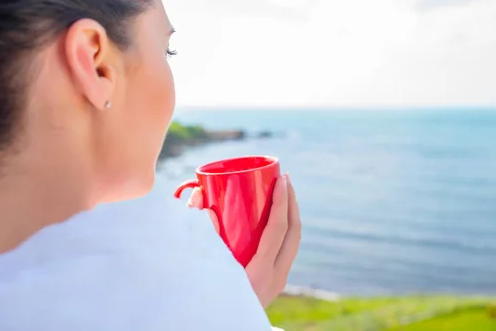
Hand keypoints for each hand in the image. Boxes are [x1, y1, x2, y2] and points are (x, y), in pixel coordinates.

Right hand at [187, 173, 300, 307]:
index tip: (281, 179)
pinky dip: (286, 229)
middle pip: (293, 232)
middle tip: (284, 179)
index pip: (278, 229)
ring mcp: (279, 280)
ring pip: (294, 241)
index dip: (282, 201)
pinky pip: (287, 249)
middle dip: (291, 202)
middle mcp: (276, 276)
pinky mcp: (276, 282)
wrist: (226, 327)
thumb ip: (201, 236)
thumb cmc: (209, 298)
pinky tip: (276, 219)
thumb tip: (203, 202)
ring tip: (283, 193)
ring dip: (291, 214)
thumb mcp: (203, 268)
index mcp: (261, 272)